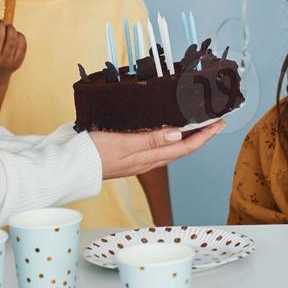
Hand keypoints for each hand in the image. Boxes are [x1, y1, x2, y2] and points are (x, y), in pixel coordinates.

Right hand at [91, 122, 225, 179]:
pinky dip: (168, 136)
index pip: (184, 148)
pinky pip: (155, 147)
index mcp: (148, 158)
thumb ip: (149, 140)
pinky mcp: (127, 155)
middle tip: (214, 121)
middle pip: (181, 150)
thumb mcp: (122, 143)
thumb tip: (177, 135)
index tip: (219, 124)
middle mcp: (146, 161)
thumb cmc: (92, 154)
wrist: (68, 167)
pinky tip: (166, 128)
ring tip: (197, 123)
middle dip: (200, 136)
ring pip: (169, 149)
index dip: (204, 137)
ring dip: (186, 136)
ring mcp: (137, 160)